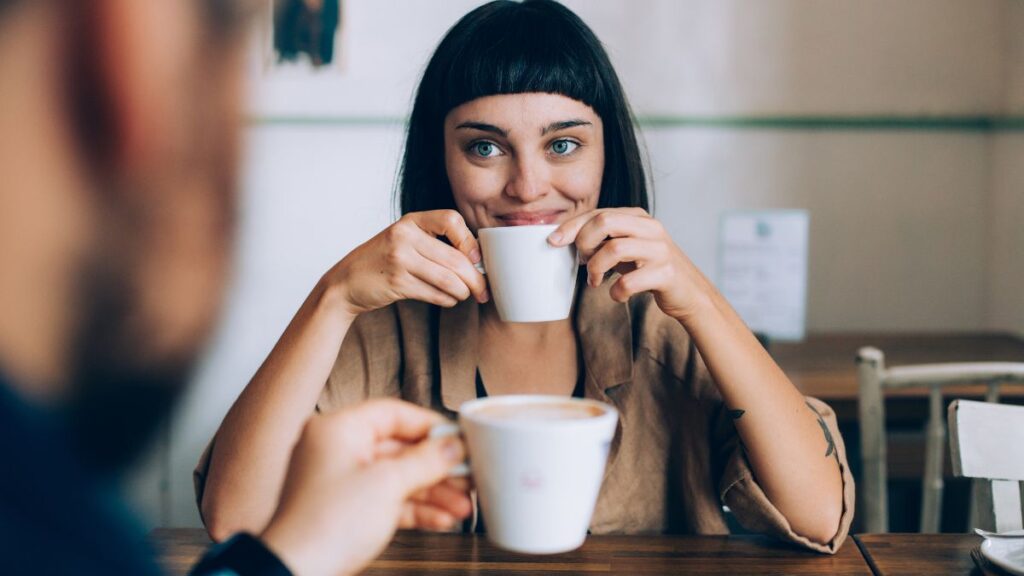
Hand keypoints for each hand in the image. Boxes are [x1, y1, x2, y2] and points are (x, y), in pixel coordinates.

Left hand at [260, 400, 470, 575]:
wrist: (298, 573)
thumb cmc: (325, 526)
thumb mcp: (386, 485)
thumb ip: (425, 461)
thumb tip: (453, 446)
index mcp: (337, 430)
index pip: (393, 413)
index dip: (430, 426)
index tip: (459, 438)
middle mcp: (336, 450)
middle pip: (399, 448)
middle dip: (437, 466)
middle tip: (467, 474)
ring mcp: (340, 482)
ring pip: (396, 477)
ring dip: (432, 491)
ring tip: (462, 504)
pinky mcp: (346, 510)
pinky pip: (387, 500)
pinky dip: (414, 508)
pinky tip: (442, 519)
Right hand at [326, 210, 488, 317]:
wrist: (346, 281)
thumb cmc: (383, 261)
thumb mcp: (404, 240)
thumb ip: (434, 243)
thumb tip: (477, 259)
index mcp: (411, 221)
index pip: (451, 220)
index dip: (470, 240)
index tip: (476, 258)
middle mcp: (405, 236)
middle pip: (455, 258)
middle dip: (475, 279)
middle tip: (483, 290)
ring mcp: (400, 259)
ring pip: (448, 279)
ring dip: (463, 292)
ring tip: (465, 295)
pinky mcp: (397, 283)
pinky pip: (435, 294)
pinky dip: (447, 300)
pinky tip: (448, 299)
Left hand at [549, 208, 712, 321]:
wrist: (688, 293)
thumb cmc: (649, 269)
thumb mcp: (627, 247)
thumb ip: (603, 238)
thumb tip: (562, 237)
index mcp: (638, 217)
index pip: (598, 213)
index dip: (571, 226)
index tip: (552, 241)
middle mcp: (651, 228)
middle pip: (604, 222)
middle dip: (584, 243)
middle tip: (582, 262)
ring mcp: (660, 250)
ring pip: (614, 249)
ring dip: (595, 269)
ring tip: (595, 281)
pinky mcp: (666, 273)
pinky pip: (629, 281)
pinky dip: (616, 292)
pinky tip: (618, 295)